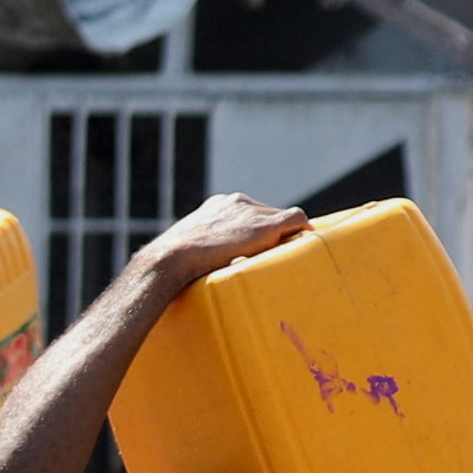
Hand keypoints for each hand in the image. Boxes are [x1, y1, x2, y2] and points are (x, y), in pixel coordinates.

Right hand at [122, 191, 306, 292]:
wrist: (170, 259)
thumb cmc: (170, 264)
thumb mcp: (185, 250)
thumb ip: (200, 250)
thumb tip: (192, 271)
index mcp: (217, 206)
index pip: (247, 215)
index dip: (252, 234)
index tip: (250, 252)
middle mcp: (237, 201)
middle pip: (266, 215)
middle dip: (268, 235)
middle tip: (265, 259)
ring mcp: (253, 211)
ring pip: (283, 220)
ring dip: (283, 238)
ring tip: (278, 259)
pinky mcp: (268, 224)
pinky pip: (298, 221)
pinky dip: (302, 232)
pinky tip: (302, 248)